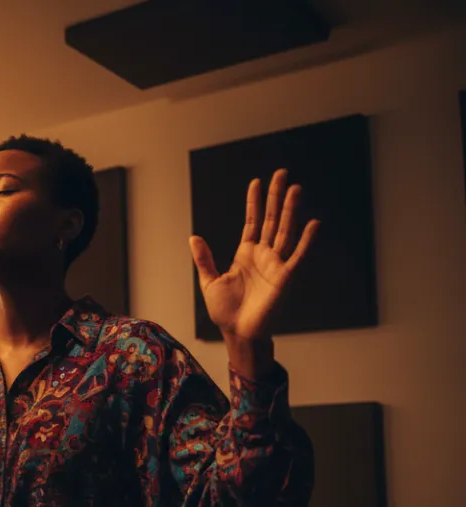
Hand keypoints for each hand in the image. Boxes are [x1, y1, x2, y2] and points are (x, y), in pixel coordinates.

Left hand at [189, 168, 319, 341]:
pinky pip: (298, 255)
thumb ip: (204, 259)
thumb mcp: (210, 281)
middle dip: (275, 197)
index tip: (256, 182)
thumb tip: (193, 237)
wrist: (237, 333)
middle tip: (280, 173)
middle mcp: (263, 255)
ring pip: (285, 231)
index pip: (252, 221)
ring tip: (294, 189)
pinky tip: (313, 223)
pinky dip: (307, 240)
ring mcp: (275, 264)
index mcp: (245, 254)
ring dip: (290, 210)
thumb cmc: (225, 311)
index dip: (254, 202)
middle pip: (271, 219)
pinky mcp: (285, 277)